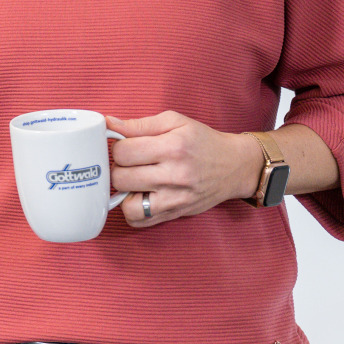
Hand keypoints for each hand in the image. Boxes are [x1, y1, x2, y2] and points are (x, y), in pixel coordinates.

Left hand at [106, 112, 261, 228]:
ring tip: (134, 181)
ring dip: (124, 192)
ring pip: (127, 204)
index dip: (118, 147)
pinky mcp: (176, 213)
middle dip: (119, 168)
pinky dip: (133, 211)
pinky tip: (140, 196)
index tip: (127, 147)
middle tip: (130, 164)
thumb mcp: (175, 122)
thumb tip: (109, 124)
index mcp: (173, 147)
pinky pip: (140, 221)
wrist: (235, 166)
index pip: (122, 152)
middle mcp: (175, 175)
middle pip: (121, 178)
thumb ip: (139, 124)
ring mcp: (176, 198)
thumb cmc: (203, 141)